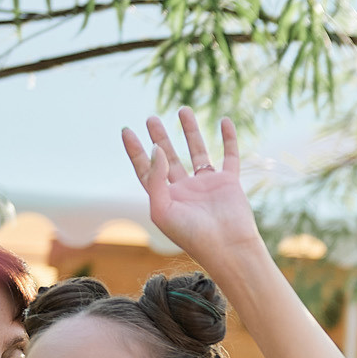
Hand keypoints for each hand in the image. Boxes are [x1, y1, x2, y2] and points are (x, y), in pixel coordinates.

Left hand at [119, 109, 263, 266]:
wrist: (228, 248)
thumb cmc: (192, 235)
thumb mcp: (162, 209)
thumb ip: (156, 178)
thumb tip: (157, 148)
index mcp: (166, 198)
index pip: (146, 170)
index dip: (135, 150)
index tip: (127, 130)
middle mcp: (186, 189)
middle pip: (169, 157)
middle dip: (160, 137)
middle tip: (151, 118)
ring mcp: (208, 185)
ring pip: (198, 151)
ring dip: (190, 131)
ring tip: (183, 109)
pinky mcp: (229, 183)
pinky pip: (229, 156)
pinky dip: (229, 139)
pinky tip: (225, 121)